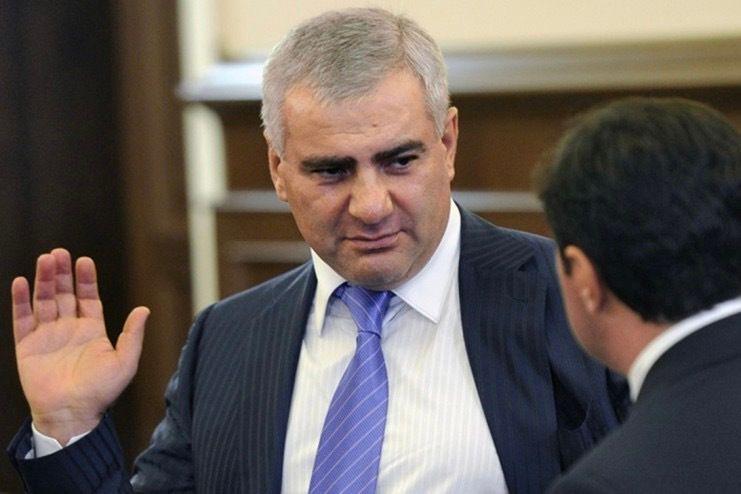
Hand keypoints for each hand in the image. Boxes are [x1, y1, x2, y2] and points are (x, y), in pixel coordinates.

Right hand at [11, 248, 148, 444]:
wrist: (71, 414)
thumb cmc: (101, 392)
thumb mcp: (125, 362)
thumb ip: (132, 335)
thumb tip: (144, 309)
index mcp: (92, 330)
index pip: (88, 297)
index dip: (86, 279)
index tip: (84, 260)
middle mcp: (69, 329)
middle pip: (64, 293)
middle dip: (62, 273)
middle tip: (60, 252)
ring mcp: (47, 336)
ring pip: (44, 301)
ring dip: (43, 280)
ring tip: (45, 259)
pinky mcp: (27, 346)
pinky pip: (22, 319)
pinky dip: (21, 300)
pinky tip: (22, 282)